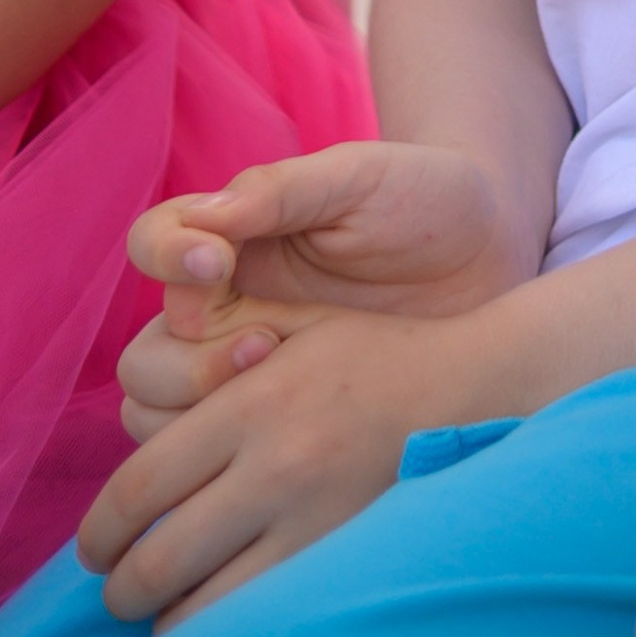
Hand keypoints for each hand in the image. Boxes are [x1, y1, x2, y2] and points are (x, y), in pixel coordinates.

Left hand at [81, 303, 486, 625]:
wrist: (478, 383)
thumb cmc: (374, 358)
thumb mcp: (291, 335)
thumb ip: (212, 376)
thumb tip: (134, 432)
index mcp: (248, 402)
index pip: (135, 488)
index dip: (98, 534)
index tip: (97, 550)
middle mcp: (272, 465)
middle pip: (153, 563)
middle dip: (121, 591)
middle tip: (123, 592)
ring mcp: (311, 520)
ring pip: (196, 611)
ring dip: (167, 624)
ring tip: (171, 615)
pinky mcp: (344, 558)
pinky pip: (257, 622)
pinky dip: (226, 635)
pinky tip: (228, 623)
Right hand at [118, 139, 530, 434]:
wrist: (490, 257)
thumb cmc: (423, 199)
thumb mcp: (360, 178)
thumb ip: (283, 190)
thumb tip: (207, 216)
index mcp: (234, 239)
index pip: (154, 244)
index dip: (166, 255)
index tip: (216, 261)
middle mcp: (226, 311)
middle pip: (145, 356)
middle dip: (185, 361)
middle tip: (263, 346)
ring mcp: (248, 375)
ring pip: (165, 416)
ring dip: (201, 412)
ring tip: (287, 380)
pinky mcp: (282, 423)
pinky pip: (219, 458)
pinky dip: (233, 455)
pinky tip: (301, 429)